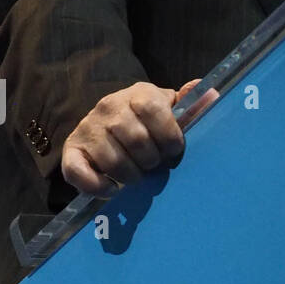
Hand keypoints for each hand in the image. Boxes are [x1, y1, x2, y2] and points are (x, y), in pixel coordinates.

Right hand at [61, 79, 201, 194]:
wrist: (108, 119)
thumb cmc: (148, 118)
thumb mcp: (169, 107)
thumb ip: (190, 104)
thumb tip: (212, 94)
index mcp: (138, 94)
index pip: (154, 110)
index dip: (169, 135)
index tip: (175, 149)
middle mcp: (109, 107)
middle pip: (135, 139)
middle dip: (152, 159)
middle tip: (155, 164)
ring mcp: (88, 128)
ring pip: (112, 160)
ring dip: (131, 175)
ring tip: (138, 174)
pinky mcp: (71, 150)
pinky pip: (79, 173)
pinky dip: (98, 187)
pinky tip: (114, 189)